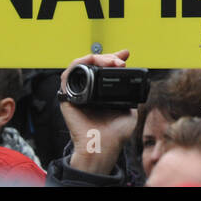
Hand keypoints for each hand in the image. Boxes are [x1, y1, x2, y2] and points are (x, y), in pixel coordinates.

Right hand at [59, 48, 139, 174]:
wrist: (104, 146)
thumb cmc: (116, 134)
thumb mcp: (130, 110)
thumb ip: (129, 95)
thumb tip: (133, 82)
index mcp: (101, 94)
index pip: (104, 70)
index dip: (113, 59)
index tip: (125, 55)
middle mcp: (88, 92)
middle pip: (93, 65)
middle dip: (108, 57)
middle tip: (121, 60)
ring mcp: (77, 94)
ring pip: (80, 66)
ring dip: (96, 59)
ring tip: (111, 61)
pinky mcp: (67, 98)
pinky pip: (67, 75)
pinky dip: (79, 64)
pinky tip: (92, 62)